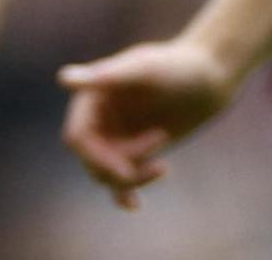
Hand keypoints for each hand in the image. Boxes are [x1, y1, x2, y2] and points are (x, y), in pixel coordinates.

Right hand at [56, 40, 236, 209]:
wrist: (208, 77)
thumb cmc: (176, 66)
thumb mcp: (144, 70)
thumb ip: (106, 76)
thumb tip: (64, 79)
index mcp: (91, 97)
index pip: (77, 137)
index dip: (95, 158)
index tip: (125, 169)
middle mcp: (99, 117)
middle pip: (91, 160)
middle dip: (118, 170)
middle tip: (156, 167)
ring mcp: (117, 135)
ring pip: (107, 171)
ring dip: (131, 179)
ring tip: (162, 167)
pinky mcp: (136, 149)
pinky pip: (121, 177)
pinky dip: (124, 193)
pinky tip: (135, 206)